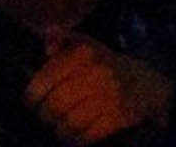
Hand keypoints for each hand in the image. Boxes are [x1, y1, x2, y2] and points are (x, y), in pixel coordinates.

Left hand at [23, 35, 172, 144]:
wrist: (146, 83)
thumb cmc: (106, 64)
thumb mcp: (86, 44)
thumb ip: (63, 38)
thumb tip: (47, 37)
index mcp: (85, 52)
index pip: (48, 76)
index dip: (34, 93)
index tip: (30, 103)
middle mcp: (98, 71)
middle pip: (58, 102)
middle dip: (46, 114)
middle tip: (45, 117)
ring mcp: (111, 95)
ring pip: (72, 120)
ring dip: (60, 129)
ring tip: (58, 129)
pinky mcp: (121, 115)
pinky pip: (90, 133)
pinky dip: (78, 139)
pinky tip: (73, 137)